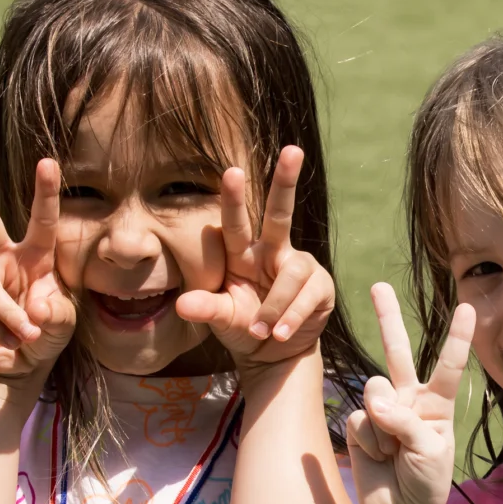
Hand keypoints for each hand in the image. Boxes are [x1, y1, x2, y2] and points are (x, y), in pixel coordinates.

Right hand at [0, 157, 76, 380]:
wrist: (19, 366)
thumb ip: (57, 313)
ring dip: (11, 316)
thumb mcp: (63, 324)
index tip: (48, 162)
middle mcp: (1, 260)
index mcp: (34, 257)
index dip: (45, 193)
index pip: (42, 222)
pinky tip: (9, 342)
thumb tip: (34, 305)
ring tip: (27, 336)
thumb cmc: (45, 334)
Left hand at [176, 146, 336, 372]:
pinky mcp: (320, 286)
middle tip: (292, 150)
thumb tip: (182, 305)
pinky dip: (291, 317)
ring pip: (291, 274)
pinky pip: (307, 296)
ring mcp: (299, 266)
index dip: (233, 199)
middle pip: (280, 213)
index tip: (231, 171)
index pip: (235, 224)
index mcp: (242, 254)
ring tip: (263, 331)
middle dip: (286, 181)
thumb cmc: (243, 326)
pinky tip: (278, 333)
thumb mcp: (222, 319)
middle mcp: (272, 252)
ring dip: (275, 305)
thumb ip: (206, 308)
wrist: (274, 353)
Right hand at [346, 283, 474, 503]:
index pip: (449, 365)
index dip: (456, 337)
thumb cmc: (426, 484)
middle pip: (398, 352)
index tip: (466, 306)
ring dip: (385, 425)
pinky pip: (360, 418)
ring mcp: (382, 411)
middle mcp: (410, 400)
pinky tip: (378, 458)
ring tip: (395, 453)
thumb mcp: (430, 451)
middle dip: (387, 318)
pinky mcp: (360, 425)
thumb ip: (404, 421)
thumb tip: (373, 402)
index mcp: (438, 404)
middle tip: (378, 286)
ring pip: (376, 389)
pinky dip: (369, 441)